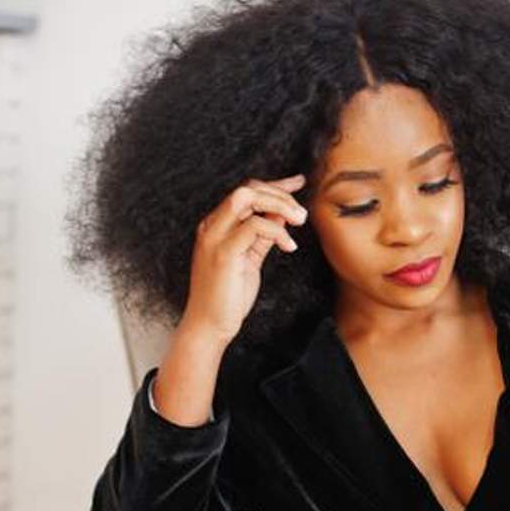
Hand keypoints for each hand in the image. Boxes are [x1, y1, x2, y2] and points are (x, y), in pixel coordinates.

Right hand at [179, 172, 309, 345]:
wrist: (208, 327)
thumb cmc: (227, 297)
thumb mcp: (249, 258)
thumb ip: (262, 236)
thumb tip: (281, 214)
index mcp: (216, 225)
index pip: (245, 192)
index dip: (274, 185)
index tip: (298, 184)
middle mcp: (211, 226)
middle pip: (246, 189)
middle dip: (279, 194)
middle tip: (301, 214)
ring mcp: (214, 237)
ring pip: (246, 197)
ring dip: (280, 204)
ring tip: (300, 220)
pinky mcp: (223, 252)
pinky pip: (254, 226)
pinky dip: (278, 231)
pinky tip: (289, 246)